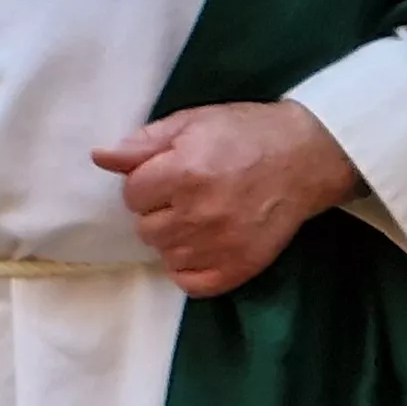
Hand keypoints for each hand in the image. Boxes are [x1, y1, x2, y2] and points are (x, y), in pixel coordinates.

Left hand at [91, 101, 360, 296]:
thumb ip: (144, 143)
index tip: (168, 174)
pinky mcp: (239, 268)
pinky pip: (190, 283)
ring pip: (165, 254)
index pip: (132, 194)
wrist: (306, 157)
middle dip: (158, 210)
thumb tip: (100, 157)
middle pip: (145, 227)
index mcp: (184, 173)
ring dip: (174, 237)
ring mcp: (220, 245)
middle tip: (186, 194)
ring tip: (199, 216)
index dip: (146, 182)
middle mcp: (199, 214)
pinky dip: (190, 267)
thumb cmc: (246, 134)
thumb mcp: (193, 122)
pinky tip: (203, 244)